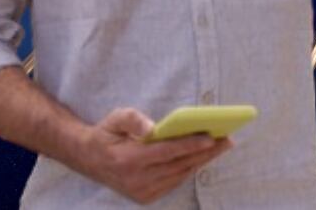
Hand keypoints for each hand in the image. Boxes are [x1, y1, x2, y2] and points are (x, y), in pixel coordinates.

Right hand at [76, 107, 231, 204]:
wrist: (89, 159)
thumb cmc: (107, 134)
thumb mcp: (115, 118)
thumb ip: (133, 119)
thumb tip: (153, 127)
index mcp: (128, 160)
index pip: (166, 152)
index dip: (190, 145)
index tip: (211, 138)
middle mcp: (135, 180)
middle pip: (178, 165)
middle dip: (205, 152)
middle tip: (227, 139)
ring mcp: (141, 192)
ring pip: (179, 175)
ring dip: (202, 161)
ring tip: (222, 146)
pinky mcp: (145, 197)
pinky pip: (174, 182)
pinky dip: (190, 169)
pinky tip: (204, 157)